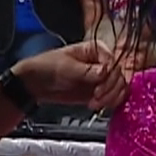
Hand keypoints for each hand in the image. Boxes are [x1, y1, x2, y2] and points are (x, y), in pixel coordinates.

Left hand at [15, 41, 130, 112]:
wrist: (36, 83)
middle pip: (119, 76)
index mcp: (96, 50)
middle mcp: (102, 62)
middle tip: (97, 99)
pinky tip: (98, 106)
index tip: (98, 89)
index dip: (109, 78)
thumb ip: (87, 71)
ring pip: (119, 88)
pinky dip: (110, 103)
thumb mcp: (66, 67)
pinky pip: (113, 97)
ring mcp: (102, 78)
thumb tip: (105, 72)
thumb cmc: (48, 67)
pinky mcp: (99, 91)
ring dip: (111, 98)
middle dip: (110, 90)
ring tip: (95, 104)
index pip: (114, 63)